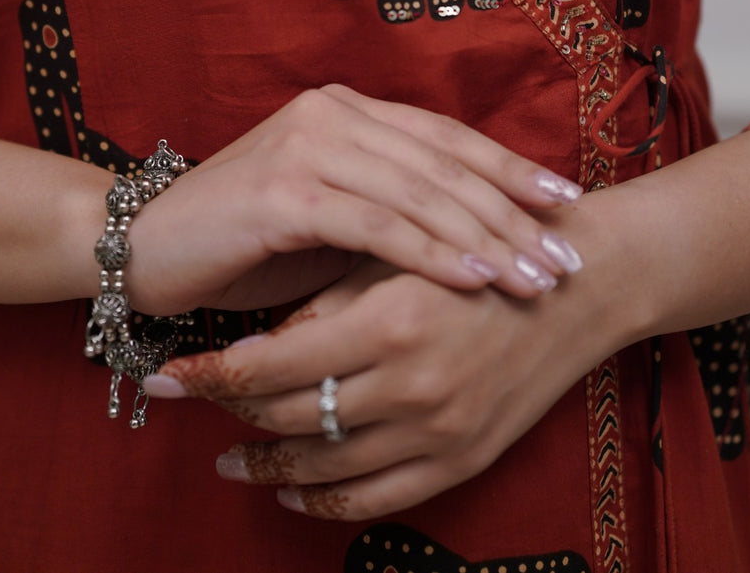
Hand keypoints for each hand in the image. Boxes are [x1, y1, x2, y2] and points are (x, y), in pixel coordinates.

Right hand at [124, 84, 583, 315]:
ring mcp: (307, 145)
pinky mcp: (284, 189)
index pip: (446, 138)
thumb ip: (387, 213)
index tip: (567, 205)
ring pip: (420, 192)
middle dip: (514, 212)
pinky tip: (476, 277)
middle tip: (568, 254)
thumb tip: (478, 238)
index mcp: (345, 110)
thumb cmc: (241, 245)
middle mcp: (331, 113)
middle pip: (444, 163)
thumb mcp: (327, 222)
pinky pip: (377, 222)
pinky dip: (433, 251)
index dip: (510, 170)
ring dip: (488, 237)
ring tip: (538, 276)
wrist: (141, 249)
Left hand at [145, 256, 616, 519]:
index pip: (272, 365)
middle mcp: (409, 386)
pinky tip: (289, 493)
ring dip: (265, 467)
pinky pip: (374, 500)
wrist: (580, 284)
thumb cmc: (481, 247)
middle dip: (225, 415)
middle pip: (288, 417)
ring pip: (323, 467)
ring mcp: (437, 431)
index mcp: (388, 321)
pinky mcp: (461, 459)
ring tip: (226, 458)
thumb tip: (262, 345)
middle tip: (181, 405)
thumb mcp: (397, 254)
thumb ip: (329, 298)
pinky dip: (323, 502)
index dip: (212, 374)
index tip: (169, 373)